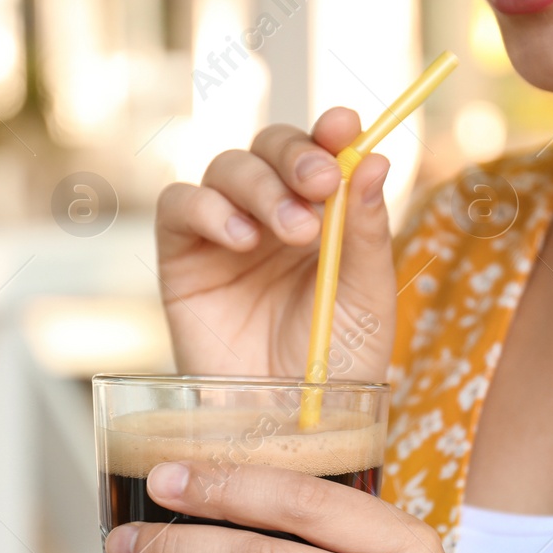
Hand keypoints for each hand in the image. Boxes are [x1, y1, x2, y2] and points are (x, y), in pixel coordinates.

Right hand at [154, 109, 397, 379]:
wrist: (286, 426)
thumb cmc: (335, 371)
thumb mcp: (367, 298)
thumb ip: (367, 229)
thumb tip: (373, 158)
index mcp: (325, 217)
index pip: (323, 152)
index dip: (330, 130)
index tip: (344, 126)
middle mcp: (274, 216)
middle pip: (271, 147)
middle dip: (296, 155)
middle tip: (319, 184)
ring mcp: (225, 234)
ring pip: (228, 167)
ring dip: (261, 187)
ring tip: (291, 232)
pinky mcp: (182, 258)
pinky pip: (179, 205)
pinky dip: (207, 209)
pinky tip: (241, 241)